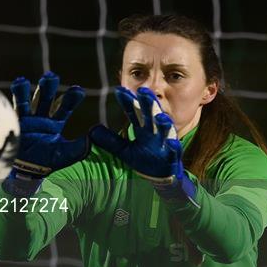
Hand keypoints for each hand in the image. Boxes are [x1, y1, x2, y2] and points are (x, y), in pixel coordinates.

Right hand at [10, 71, 88, 178]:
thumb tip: (96, 133)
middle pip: (45, 98)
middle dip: (48, 87)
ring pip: (26, 100)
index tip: (78, 90)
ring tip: (22, 81)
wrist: (25, 173)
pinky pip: (12, 110)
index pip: (65, 107)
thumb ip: (79, 146)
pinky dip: (11, 101)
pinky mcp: (14, 123)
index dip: (71, 98)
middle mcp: (41, 117)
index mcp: (55, 123)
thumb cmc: (45, 162)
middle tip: (51, 77)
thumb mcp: (65, 155)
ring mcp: (26, 119)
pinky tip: (9, 91)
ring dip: (24, 90)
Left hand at [89, 86, 198, 205]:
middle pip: (151, 114)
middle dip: (148, 103)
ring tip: (159, 116)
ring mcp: (164, 142)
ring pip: (165, 129)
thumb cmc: (144, 159)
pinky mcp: (172, 155)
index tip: (120, 90)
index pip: (134, 111)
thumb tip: (92, 131)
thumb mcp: (123, 150)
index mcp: (142, 127)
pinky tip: (171, 142)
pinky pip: (174, 149)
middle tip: (143, 90)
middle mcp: (154, 131)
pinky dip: (173, 145)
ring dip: (163, 122)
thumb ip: (110, 140)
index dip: (127, 101)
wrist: (161, 176)